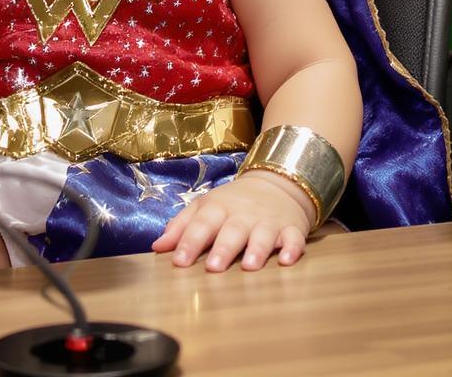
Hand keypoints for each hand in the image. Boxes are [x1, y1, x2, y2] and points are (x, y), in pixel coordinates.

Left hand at [151, 170, 314, 271]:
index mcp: (218, 208)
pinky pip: (294, 238)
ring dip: (257, 249)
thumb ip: (181, 226)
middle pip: (232, 230)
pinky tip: (286, 260)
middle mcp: (243, 214)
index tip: (178, 261)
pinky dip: (292, 249)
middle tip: (213, 268)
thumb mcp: (205, 206)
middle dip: (223, 248)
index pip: (201, 224)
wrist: (276, 183)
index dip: (189, 242)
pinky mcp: (292, 228)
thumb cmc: (233, 202)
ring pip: (263, 234)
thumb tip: (157, 247)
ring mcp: (269, 221)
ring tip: (249, 266)